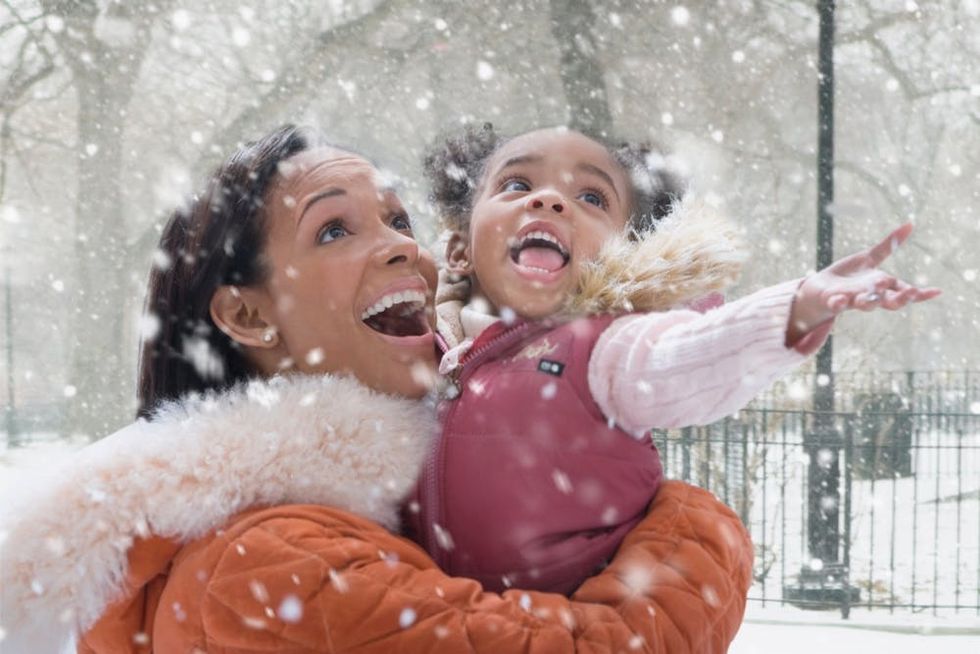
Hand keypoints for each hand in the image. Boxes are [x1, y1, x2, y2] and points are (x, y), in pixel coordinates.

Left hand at [787, 223, 940, 341]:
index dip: (920, 293)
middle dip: (899, 299)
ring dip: (870, 300)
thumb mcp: (869, 258)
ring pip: (865, 304)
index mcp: (881, 286)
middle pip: (888, 301)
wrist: (820, 290)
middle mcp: (870, 295)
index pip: (904, 290)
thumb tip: (910, 223)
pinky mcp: (833, 301)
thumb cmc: (848, 276)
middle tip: (909, 294)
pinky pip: (836, 304)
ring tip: (873, 294)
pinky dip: (838, 303)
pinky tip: (838, 300)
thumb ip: (888, 245)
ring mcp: (851, 299)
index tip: (938, 291)